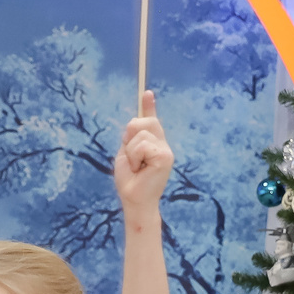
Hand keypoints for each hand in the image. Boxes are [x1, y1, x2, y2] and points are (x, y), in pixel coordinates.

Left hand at [113, 89, 172, 213]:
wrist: (134, 201)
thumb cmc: (129, 182)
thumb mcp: (127, 155)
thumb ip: (132, 139)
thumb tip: (134, 122)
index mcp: (154, 144)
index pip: (151, 121)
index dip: (149, 106)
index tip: (146, 93)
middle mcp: (163, 145)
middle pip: (144, 122)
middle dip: (130, 135)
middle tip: (131, 157)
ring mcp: (166, 150)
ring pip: (140, 134)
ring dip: (130, 151)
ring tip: (135, 167)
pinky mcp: (165, 157)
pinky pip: (142, 145)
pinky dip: (134, 156)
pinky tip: (139, 169)